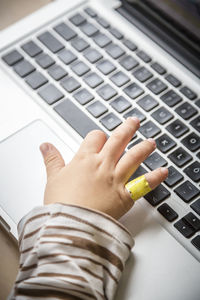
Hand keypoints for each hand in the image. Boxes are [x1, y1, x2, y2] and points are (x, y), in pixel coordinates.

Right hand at [40, 117, 167, 218]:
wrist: (71, 224)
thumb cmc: (61, 202)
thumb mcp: (53, 177)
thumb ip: (52, 159)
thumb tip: (45, 145)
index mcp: (85, 159)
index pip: (95, 137)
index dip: (98, 135)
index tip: (100, 138)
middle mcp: (103, 165)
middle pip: (118, 140)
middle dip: (127, 129)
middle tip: (134, 122)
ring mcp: (116, 178)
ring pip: (134, 156)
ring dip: (144, 147)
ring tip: (151, 142)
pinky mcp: (125, 195)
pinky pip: (143, 183)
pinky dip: (155, 177)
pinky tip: (163, 171)